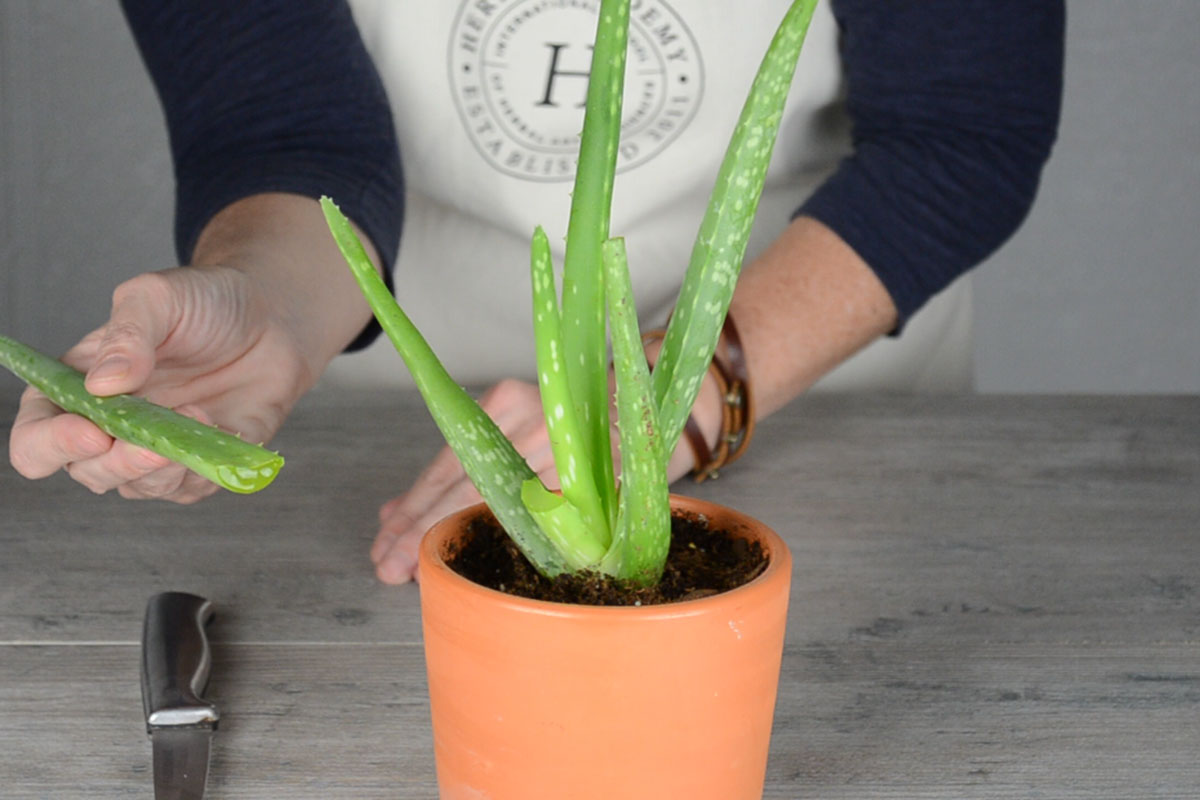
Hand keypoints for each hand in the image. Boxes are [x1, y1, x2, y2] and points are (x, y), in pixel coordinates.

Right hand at [8, 266, 311, 501]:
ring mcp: (156, 450)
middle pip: (87, 473)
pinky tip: (222, 426)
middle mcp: (110, 427)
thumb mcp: (158, 297)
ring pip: (139, 488)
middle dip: (117, 464)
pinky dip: (205, 468)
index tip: (91, 432)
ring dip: (165, 467)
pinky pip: (192, 488)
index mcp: (77, 388)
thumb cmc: (205, 303)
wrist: (271, 316)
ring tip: (198, 416)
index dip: (52, 445)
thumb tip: (103, 384)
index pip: (36, 437)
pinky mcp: (202, 464)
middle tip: (151, 445)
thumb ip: (127, 334)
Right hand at [370, 372, 720, 584]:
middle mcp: (542, 426)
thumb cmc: (627, 471)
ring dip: (414, 506)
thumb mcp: (609, 510)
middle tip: (384, 564)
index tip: (414, 564)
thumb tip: (499, 565)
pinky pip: (458, 446)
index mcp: (575, 460)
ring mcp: (521, 405)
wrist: (637, 407)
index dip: (448, 532)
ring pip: (453, 462)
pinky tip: (399, 512)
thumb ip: (562, 538)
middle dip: (417, 526)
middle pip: (464, 480)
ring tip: (383, 546)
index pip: (494, 499)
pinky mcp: (505, 395)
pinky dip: (429, 481)